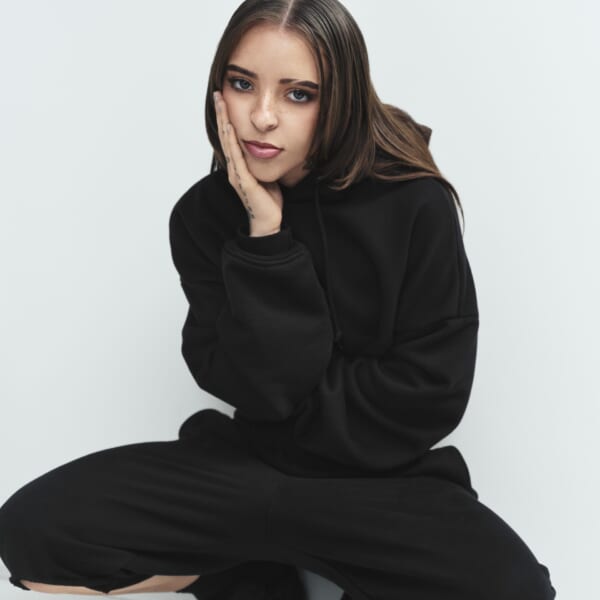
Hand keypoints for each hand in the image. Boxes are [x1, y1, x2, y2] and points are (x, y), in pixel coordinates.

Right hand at [214, 90, 282, 234]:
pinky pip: (236, 158)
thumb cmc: (269, 201)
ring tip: (221, 104)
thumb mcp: (266, 174)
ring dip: (224, 122)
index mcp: (239, 166)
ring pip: (228, 143)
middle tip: (218, 93)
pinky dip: (232, 142)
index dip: (226, 118)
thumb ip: (263, 161)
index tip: (224, 99)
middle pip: (225, 136)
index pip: (230, 137)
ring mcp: (237, 174)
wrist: (268, 222)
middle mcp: (234, 168)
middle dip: (222, 114)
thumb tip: (269, 146)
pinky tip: (230, 128)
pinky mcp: (244, 181)